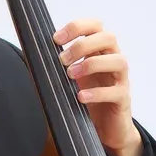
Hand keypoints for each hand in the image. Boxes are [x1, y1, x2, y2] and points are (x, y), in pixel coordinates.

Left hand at [53, 19, 142, 155]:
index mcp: (99, 51)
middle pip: (109, 38)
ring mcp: (121, 80)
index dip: (77, 27)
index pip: (95, 26)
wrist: (104, 128)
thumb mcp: (68, 79)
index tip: (56, 38)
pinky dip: (97, 93)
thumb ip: (56, 67)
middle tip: (62, 59)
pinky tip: (81, 97)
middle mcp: (112, 61)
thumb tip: (32, 57)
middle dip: (83, 45)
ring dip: (91, 64)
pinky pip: (117, 92)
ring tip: (71, 75)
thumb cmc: (85, 99)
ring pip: (119, 61)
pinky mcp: (123, 99)